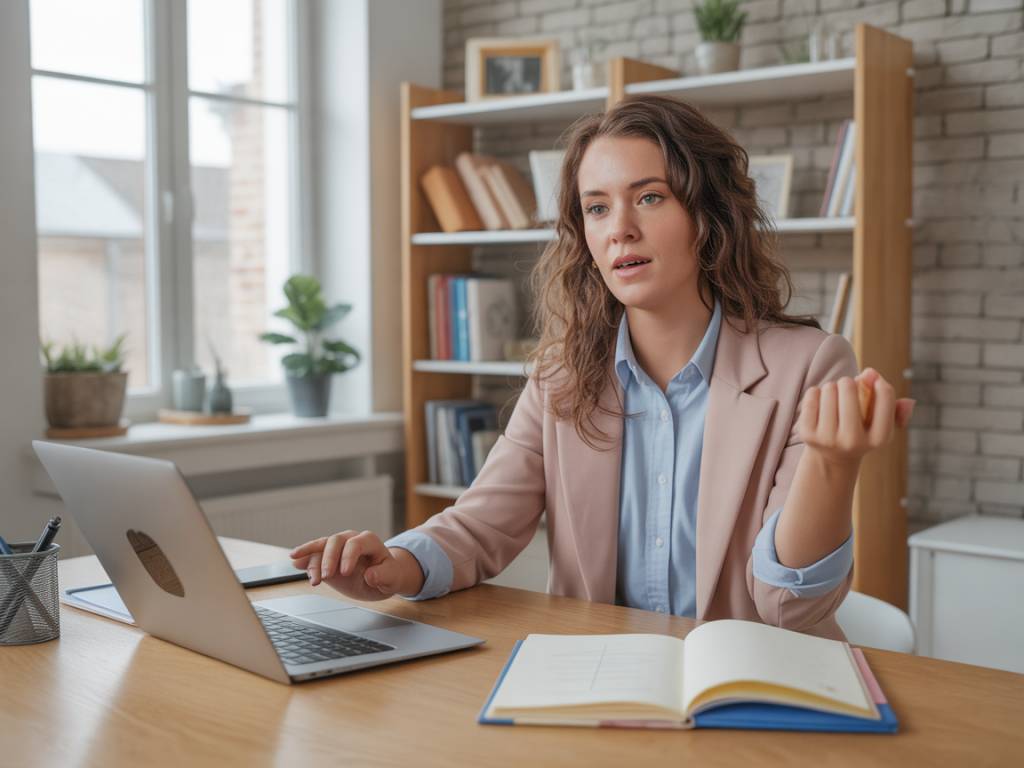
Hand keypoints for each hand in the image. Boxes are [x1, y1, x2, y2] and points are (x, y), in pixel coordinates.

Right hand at [289, 530, 422, 601]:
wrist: (382, 577)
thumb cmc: (388, 575)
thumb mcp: (392, 578)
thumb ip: (384, 576)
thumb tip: (370, 575)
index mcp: (369, 541)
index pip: (356, 543)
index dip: (349, 556)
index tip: (345, 573)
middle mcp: (351, 539)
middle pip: (335, 541)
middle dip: (328, 558)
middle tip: (326, 577)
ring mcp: (338, 547)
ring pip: (321, 546)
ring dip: (312, 558)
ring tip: (307, 574)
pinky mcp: (327, 556)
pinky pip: (314, 554)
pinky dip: (305, 558)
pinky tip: (295, 562)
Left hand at [797, 367, 914, 466]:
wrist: (832, 457)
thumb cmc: (860, 430)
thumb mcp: (879, 420)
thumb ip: (887, 399)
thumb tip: (872, 374)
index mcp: (879, 438)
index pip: (885, 396)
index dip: (879, 382)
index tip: (873, 381)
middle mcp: (854, 442)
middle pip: (849, 389)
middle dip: (848, 381)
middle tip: (846, 387)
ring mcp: (829, 440)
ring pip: (829, 389)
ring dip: (831, 387)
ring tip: (833, 396)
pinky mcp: (808, 435)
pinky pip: (811, 396)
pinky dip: (815, 392)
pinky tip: (819, 400)